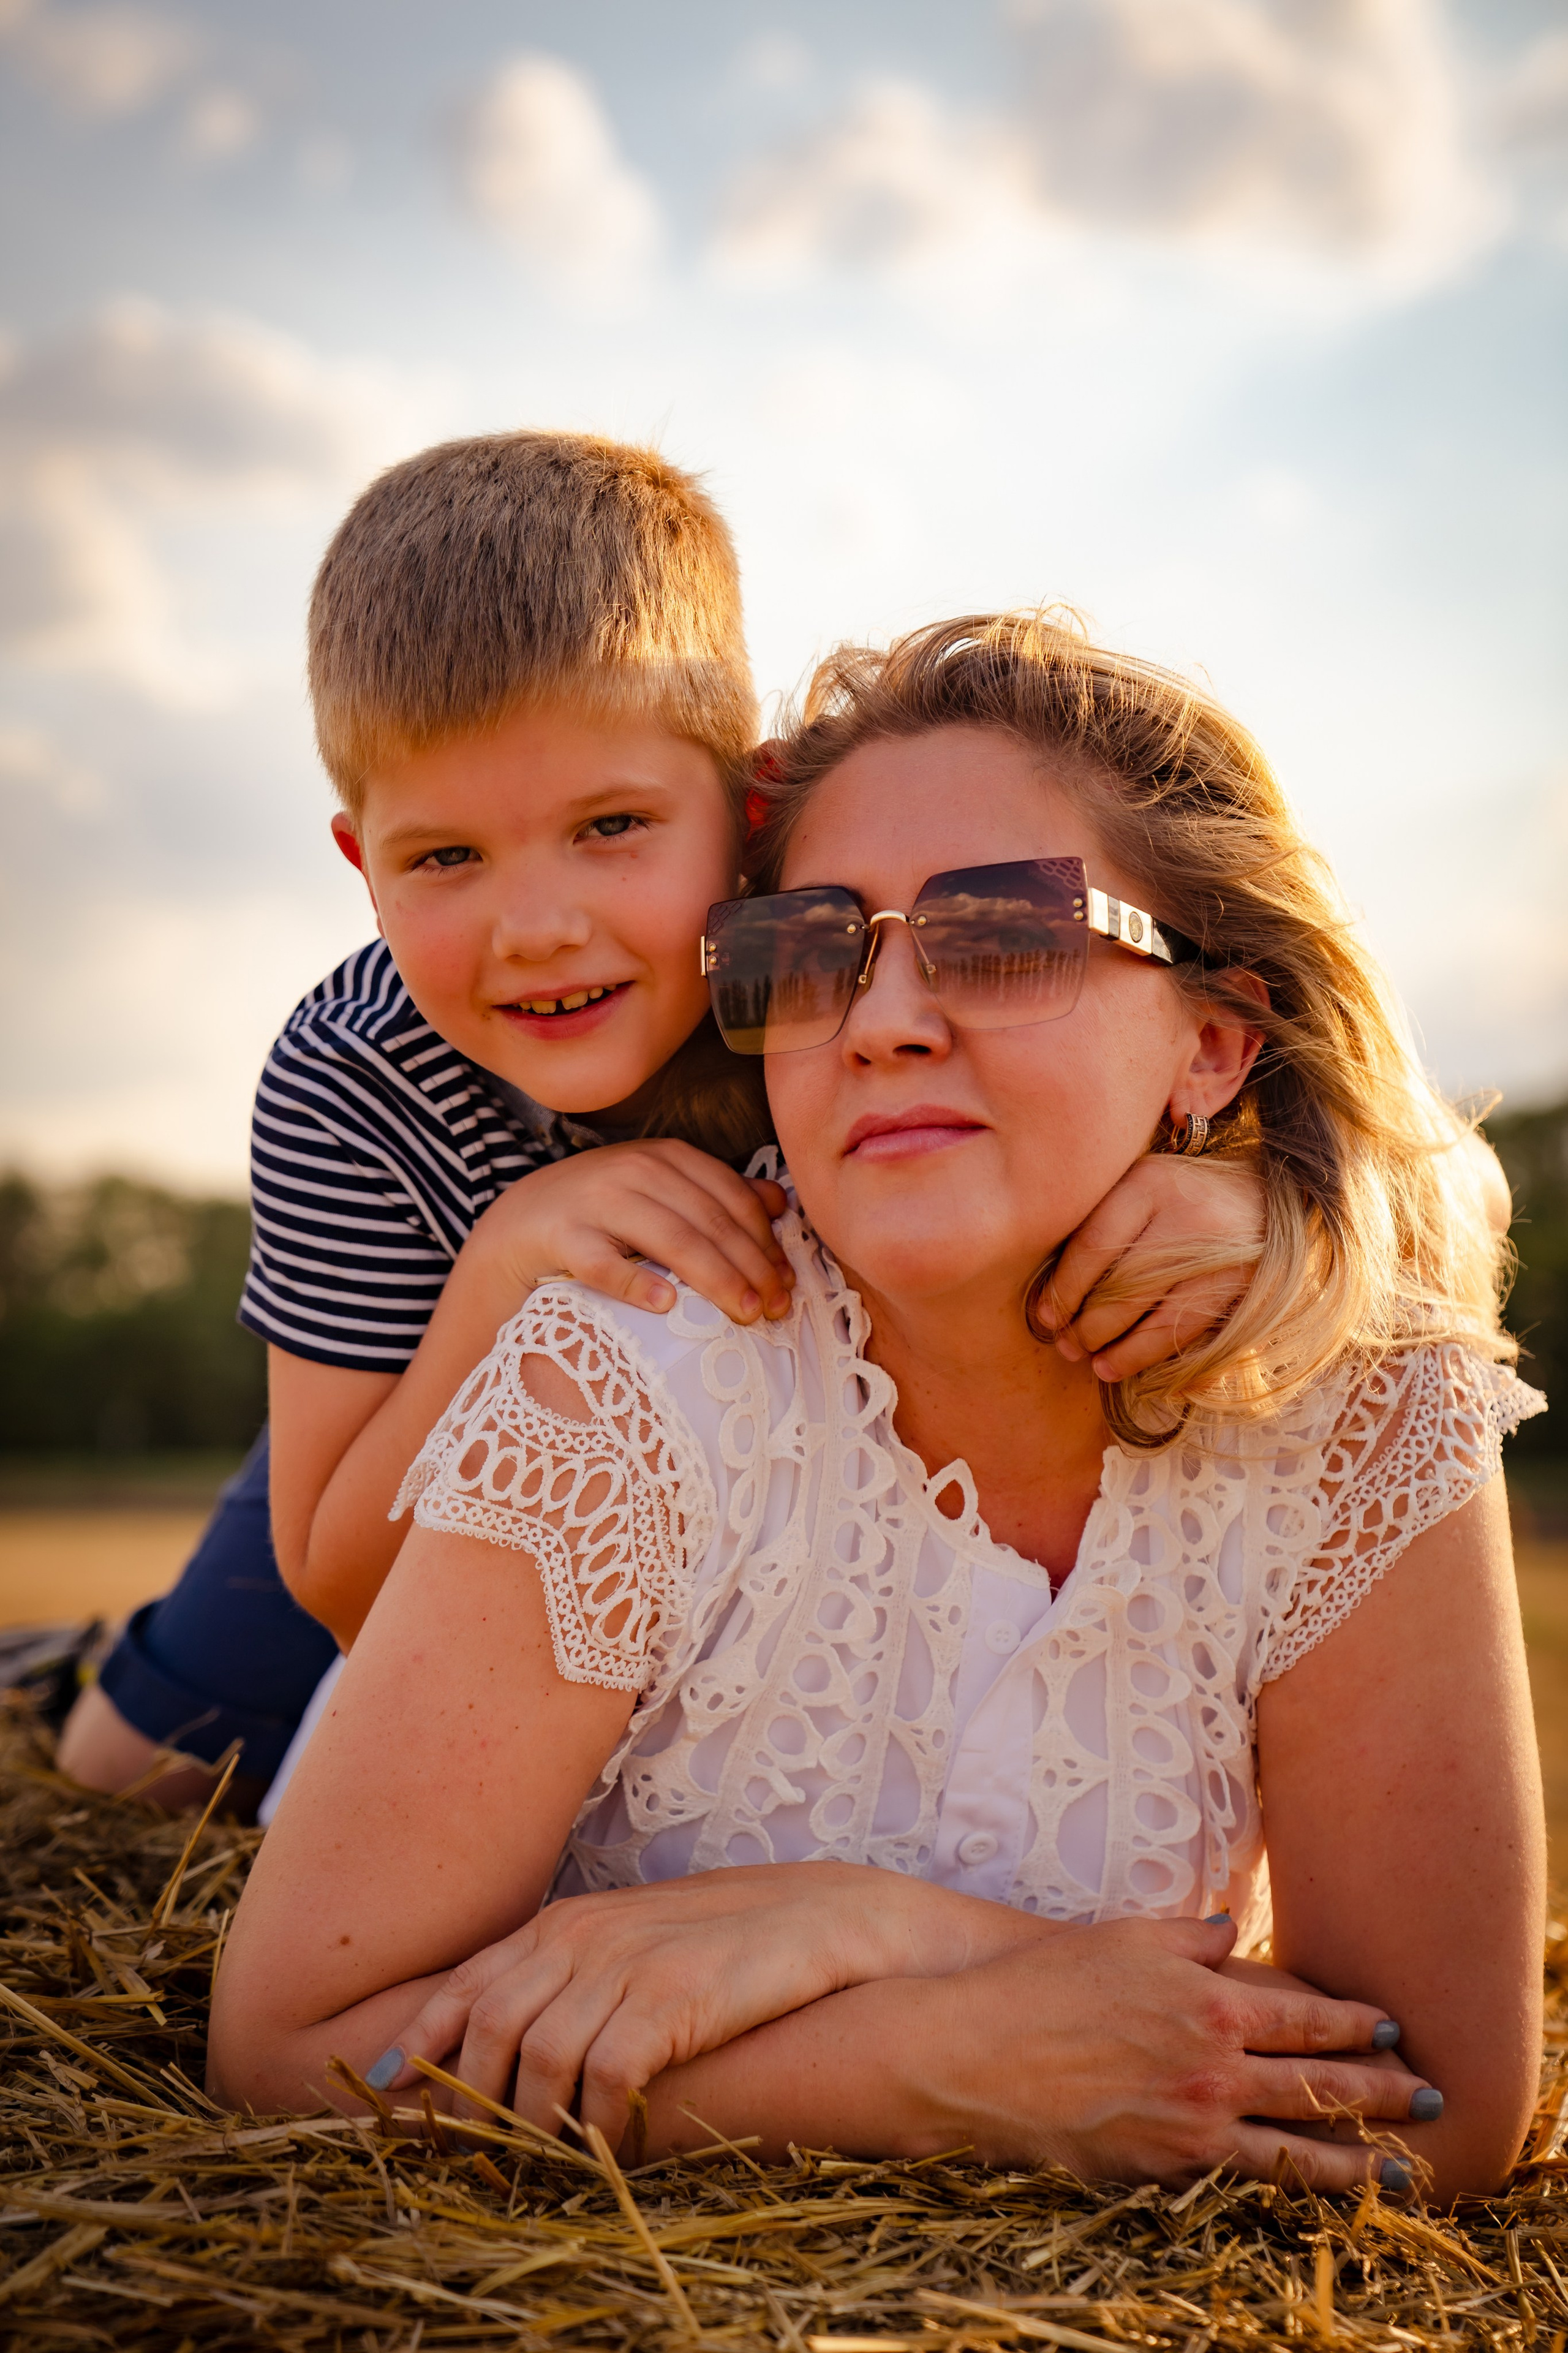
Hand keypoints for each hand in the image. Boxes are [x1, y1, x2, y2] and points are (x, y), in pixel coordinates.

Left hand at [366, 1863, 1045, 2142]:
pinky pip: (605, 2077)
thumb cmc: (732, 1947)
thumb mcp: (639, 1949)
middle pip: (484, 2028)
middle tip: (466, 2160)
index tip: (387, 2099)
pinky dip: (594, 2127)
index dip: (418, 2044)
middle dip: (462, 2102)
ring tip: (532, 2168)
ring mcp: (628, 1963)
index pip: (464, 1984)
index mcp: (568, 1922)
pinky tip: (603, 2155)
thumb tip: (510, 2044)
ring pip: (535, 2058)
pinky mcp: (674, 1999)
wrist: (835, 1923)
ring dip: (526, 2126)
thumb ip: (575, 1981)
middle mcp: (584, 1935)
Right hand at [470, 1140, 792, 1325]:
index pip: (732, 1199)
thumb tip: (779, 1203)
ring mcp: (595, 1201)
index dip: (766, 1242)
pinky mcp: (560, 1236)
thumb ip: (716, 1194)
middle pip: (709, 1222)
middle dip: (751, 1267)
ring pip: (669, 1239)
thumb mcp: (659, 1194)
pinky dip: (634, 1282)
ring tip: (744, 1313)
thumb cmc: (601, 1215)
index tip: (788, 1283)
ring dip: (714, 1278)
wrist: (517, 1225)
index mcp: (665, 1157)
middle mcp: (634, 1171)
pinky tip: (664, 1304)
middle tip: (776, 1309)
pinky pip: (601, 1263)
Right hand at [883, 1915, 1433, 2189]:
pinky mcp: (1163, 2168)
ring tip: (1402, 2172)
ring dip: (1357, 2163)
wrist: (977, 2054)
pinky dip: (1283, 2184)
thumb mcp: (1122, 1938)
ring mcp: (1191, 2125)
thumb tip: (1228, 1933)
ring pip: (1297, 2151)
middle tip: (1431, 2098)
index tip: (1394, 2027)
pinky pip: (1237, 2177)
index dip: (1357, 2024)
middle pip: (1320, 2086)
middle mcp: (1212, 2067)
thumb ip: (1188, 1937)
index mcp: (1208, 2002)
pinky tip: (1308, 2190)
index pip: (1306, 2019)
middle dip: (1384, 2093)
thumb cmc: (1043, 1984)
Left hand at [1042, 1155, 1263, 1379]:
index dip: (1063, 1290)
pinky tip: (1120, 1365)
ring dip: (1116, 1348)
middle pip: (1122, 1285)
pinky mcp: (1239, 1283)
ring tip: (1092, 1364)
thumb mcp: (1139, 1187)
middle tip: (1065, 1346)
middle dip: (1087, 1325)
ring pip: (1154, 1316)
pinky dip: (1147, 1353)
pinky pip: (1183, 1329)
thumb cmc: (1181, 1194)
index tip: (1044, 1317)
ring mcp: (1218, 1251)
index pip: (1093, 1245)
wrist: (1269, 1190)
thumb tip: (1050, 1293)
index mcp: (1148, 1183)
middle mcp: (1185, 1214)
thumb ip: (1101, 1222)